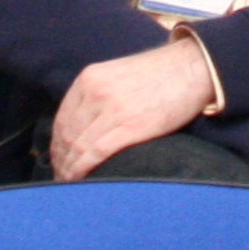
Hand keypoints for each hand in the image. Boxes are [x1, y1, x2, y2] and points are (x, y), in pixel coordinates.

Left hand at [48, 35, 218, 179]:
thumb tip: (85, 123)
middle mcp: (96, 92)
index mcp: (90, 78)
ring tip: (69, 183)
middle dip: (60, 159)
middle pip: (66, 134)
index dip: (56, 144)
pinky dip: (83, 169)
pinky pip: (95, 153)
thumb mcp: (118, 74)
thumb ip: (98, 93)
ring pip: (77, 146)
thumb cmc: (160, 74)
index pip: (62, 118)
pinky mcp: (130, 127)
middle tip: (60, 176)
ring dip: (69, 168)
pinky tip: (80, 179)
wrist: (192, 67)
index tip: (58, 159)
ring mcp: (112, 109)